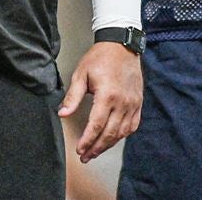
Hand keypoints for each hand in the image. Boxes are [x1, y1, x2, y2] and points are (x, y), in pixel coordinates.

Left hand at [57, 42, 142, 162]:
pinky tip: (113, 139)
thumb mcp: (81, 74)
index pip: (96, 126)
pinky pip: (132, 125)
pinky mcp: (138, 102)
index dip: (87, 141)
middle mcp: (122, 102)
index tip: (79, 150)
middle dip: (96, 148)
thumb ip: (72, 96)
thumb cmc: (100, 57)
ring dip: (108, 145)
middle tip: (85, 156)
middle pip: (109, 133)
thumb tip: (62, 114)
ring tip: (96, 151)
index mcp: (107, 95)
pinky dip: (122, 135)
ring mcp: (132, 103)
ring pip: (121, 132)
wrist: (122, 45)